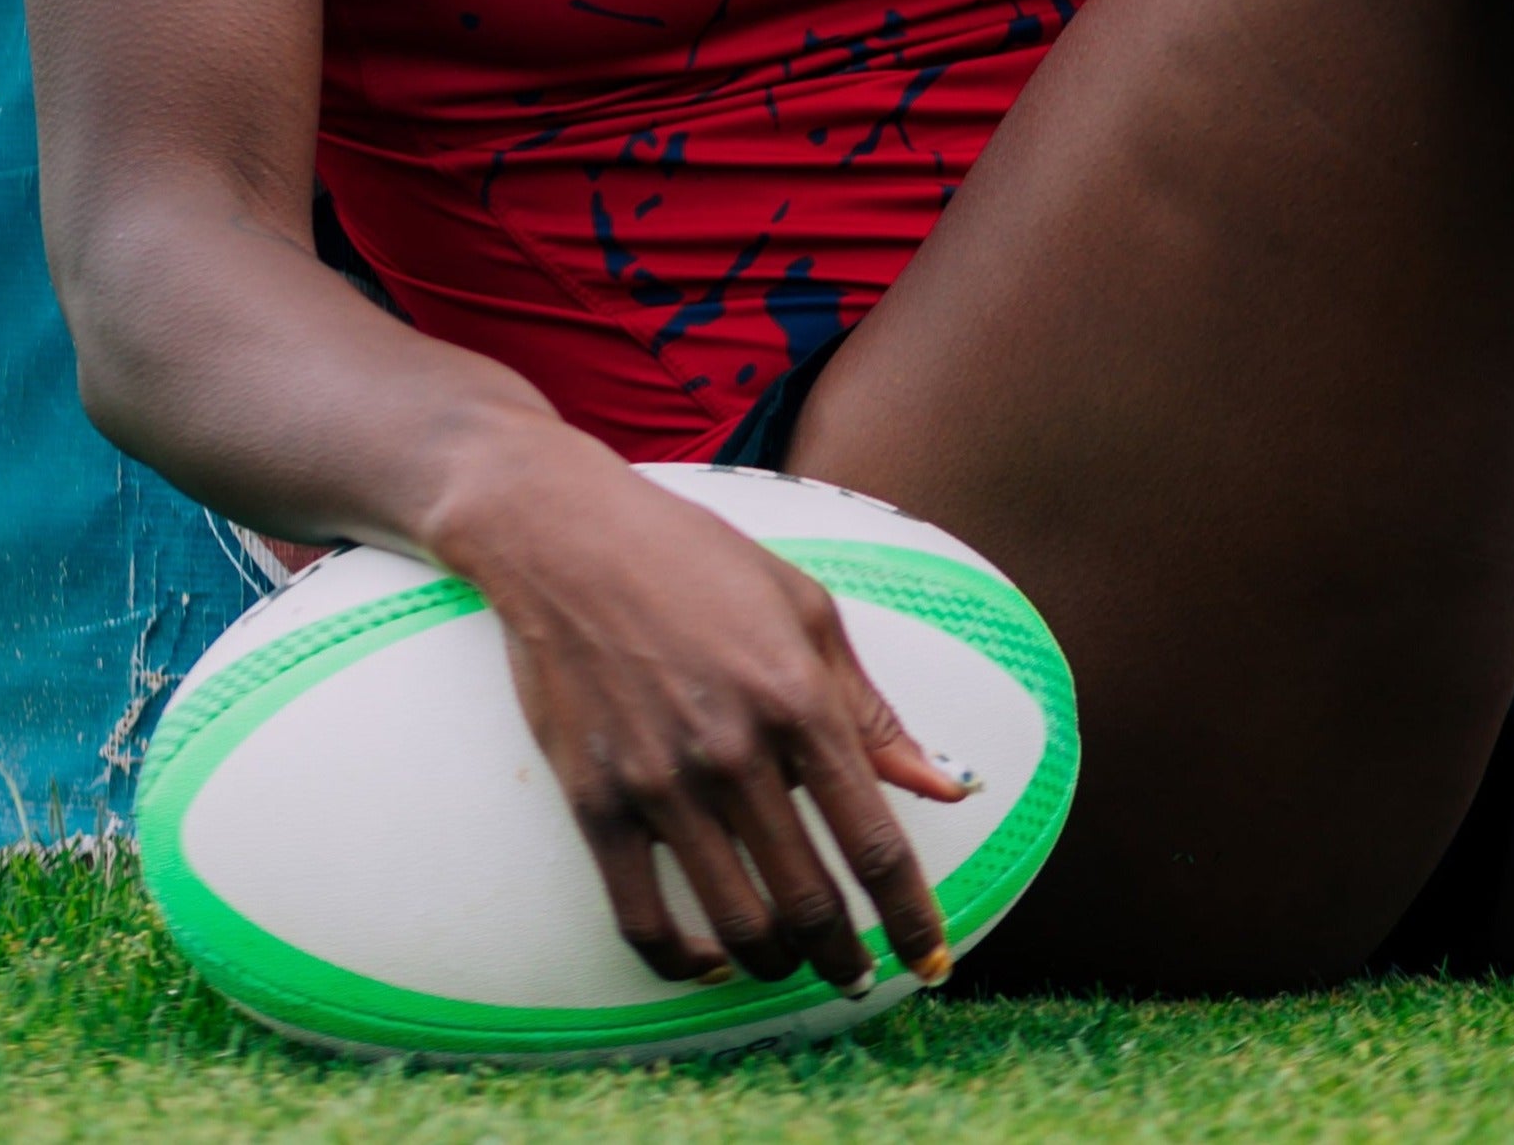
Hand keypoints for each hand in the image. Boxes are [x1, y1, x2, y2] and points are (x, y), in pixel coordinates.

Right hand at [457, 430, 967, 994]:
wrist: (566, 539)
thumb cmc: (698, 562)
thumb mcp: (806, 609)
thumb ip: (874, 710)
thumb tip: (947, 788)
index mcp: (798, 696)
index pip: (873, 842)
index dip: (910, 917)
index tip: (930, 958)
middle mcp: (735, 748)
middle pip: (810, 898)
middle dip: (844, 957)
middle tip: (855, 975)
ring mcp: (661, 780)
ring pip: (737, 922)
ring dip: (775, 964)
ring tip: (789, 965)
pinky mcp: (595, 801)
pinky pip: (641, 920)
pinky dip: (682, 962)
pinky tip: (708, 959)